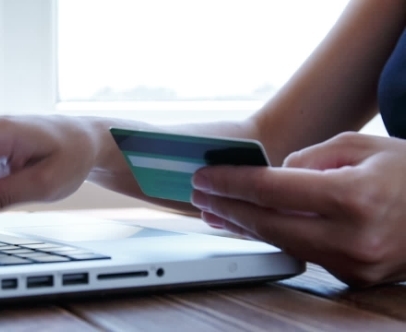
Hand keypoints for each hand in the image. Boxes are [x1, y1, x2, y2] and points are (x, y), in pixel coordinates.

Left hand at [190, 132, 405, 286]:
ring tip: (215, 210)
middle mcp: (352, 237)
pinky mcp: (352, 277)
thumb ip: (308, 159)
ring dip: (244, 225)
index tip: (205, 177)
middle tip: (199, 194)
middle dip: (227, 207)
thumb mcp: (360, 146)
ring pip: (280, 241)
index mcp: (354, 197)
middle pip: (267, 223)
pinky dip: (274, 235)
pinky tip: (253, 224)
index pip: (272, 189)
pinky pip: (301, 251)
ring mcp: (352, 264)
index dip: (231, 182)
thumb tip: (271, 177)